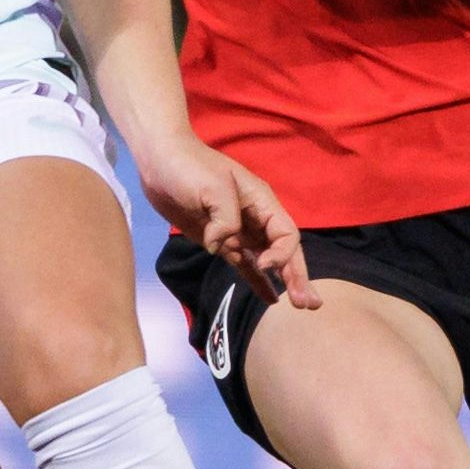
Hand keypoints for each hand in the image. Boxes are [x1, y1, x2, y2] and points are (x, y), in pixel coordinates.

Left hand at [140, 138, 317, 310]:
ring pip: (269, 261)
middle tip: (309, 304)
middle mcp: (256, 219)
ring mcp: (239, 231)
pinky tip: (271, 299)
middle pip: (285, 251)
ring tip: (300, 306)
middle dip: (298, 276)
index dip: (282, 254)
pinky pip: (245, 264)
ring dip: (285, 282)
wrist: (160, 162)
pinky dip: (258, 281)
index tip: (263, 265)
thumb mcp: (212, 188)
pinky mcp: (221, 241)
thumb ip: (224, 219)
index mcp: (261, 202)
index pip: (286, 233)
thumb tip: (219, 247)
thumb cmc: (189, 167)